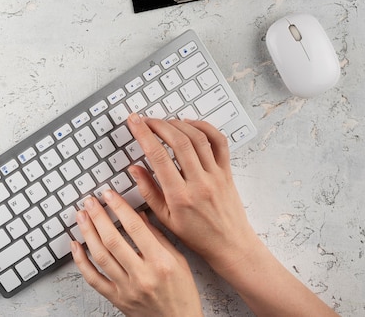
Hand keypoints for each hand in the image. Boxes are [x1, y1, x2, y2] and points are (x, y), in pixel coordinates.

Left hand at [70, 189, 202, 316]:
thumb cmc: (182, 292)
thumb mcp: (178, 260)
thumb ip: (158, 236)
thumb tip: (138, 214)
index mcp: (161, 262)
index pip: (135, 228)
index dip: (119, 207)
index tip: (108, 194)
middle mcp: (143, 275)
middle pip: (113, 240)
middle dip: (98, 216)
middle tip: (89, 201)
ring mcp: (127, 288)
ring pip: (100, 256)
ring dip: (87, 233)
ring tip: (81, 216)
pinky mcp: (117, 299)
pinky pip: (93, 279)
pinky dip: (81, 261)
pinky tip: (75, 245)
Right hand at [126, 113, 258, 272]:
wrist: (230, 245)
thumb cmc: (197, 235)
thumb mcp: (165, 219)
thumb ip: (148, 191)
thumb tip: (134, 168)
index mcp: (180, 196)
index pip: (158, 157)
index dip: (144, 134)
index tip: (134, 122)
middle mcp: (199, 182)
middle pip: (179, 141)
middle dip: (159, 125)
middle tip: (145, 119)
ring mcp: (216, 175)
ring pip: (198, 138)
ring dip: (178, 124)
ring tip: (164, 122)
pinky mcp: (227, 171)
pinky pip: (219, 142)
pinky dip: (204, 127)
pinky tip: (190, 125)